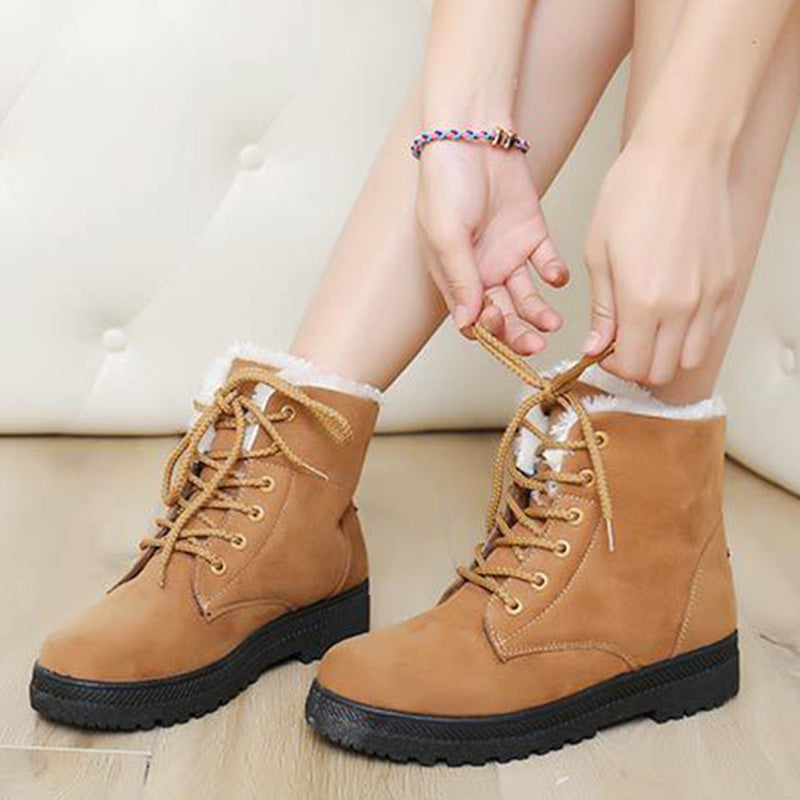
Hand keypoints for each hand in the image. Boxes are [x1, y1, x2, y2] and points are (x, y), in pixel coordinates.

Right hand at [417, 141, 567, 354]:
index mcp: (455, 277)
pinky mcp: (532, 236)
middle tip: (535, 344)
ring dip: (538, 314)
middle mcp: (481, 272)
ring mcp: (507, 255)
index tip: (499, 330)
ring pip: (526, 298)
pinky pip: (546, 264)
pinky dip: (553, 274)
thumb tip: (468, 324)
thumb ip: (459, 279)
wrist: (474, 135)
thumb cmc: (447, 183)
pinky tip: (555, 277)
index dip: (486, 332)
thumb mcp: (446, 235)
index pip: (472, 319)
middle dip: (517, 334)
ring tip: (551, 322)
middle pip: (502, 316)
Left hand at [583, 140, 735, 383]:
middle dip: (637, 366)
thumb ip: (602, 310)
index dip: (612, 367)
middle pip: (661, 371)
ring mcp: (710, 297)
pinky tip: (670, 312)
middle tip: (622, 342)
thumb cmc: (632, 194)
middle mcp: (682, 307)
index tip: (602, 350)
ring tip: (647, 328)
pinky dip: (689, 335)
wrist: (680, 156)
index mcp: (642, 302)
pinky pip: (710, 331)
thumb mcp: (598, 255)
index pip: (632, 367)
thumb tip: (595, 347)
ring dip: (665, 354)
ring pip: (690, 358)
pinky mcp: (727, 284)